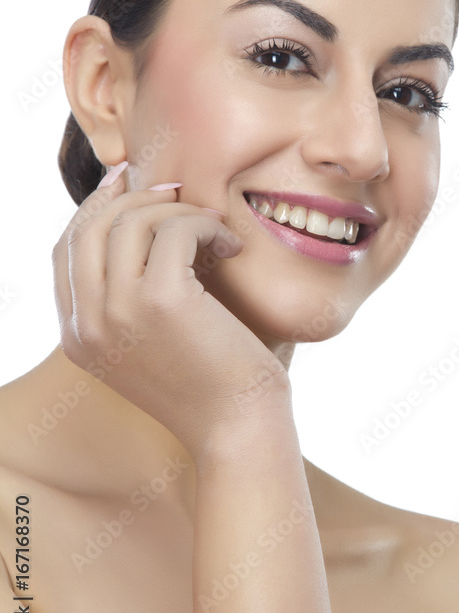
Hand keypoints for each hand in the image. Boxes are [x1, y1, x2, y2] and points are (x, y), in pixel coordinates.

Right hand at [52, 168, 290, 459]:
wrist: (239, 429)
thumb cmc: (209, 381)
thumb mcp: (151, 340)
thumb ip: (129, 294)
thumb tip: (136, 217)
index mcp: (77, 337)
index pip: (66, 251)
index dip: (95, 209)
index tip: (127, 183)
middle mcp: (86, 325)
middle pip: (90, 228)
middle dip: (134, 198)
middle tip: (177, 192)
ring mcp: (118, 312)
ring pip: (131, 222)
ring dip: (178, 210)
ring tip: (213, 228)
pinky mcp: (161, 301)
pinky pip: (173, 230)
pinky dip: (204, 225)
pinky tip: (229, 246)